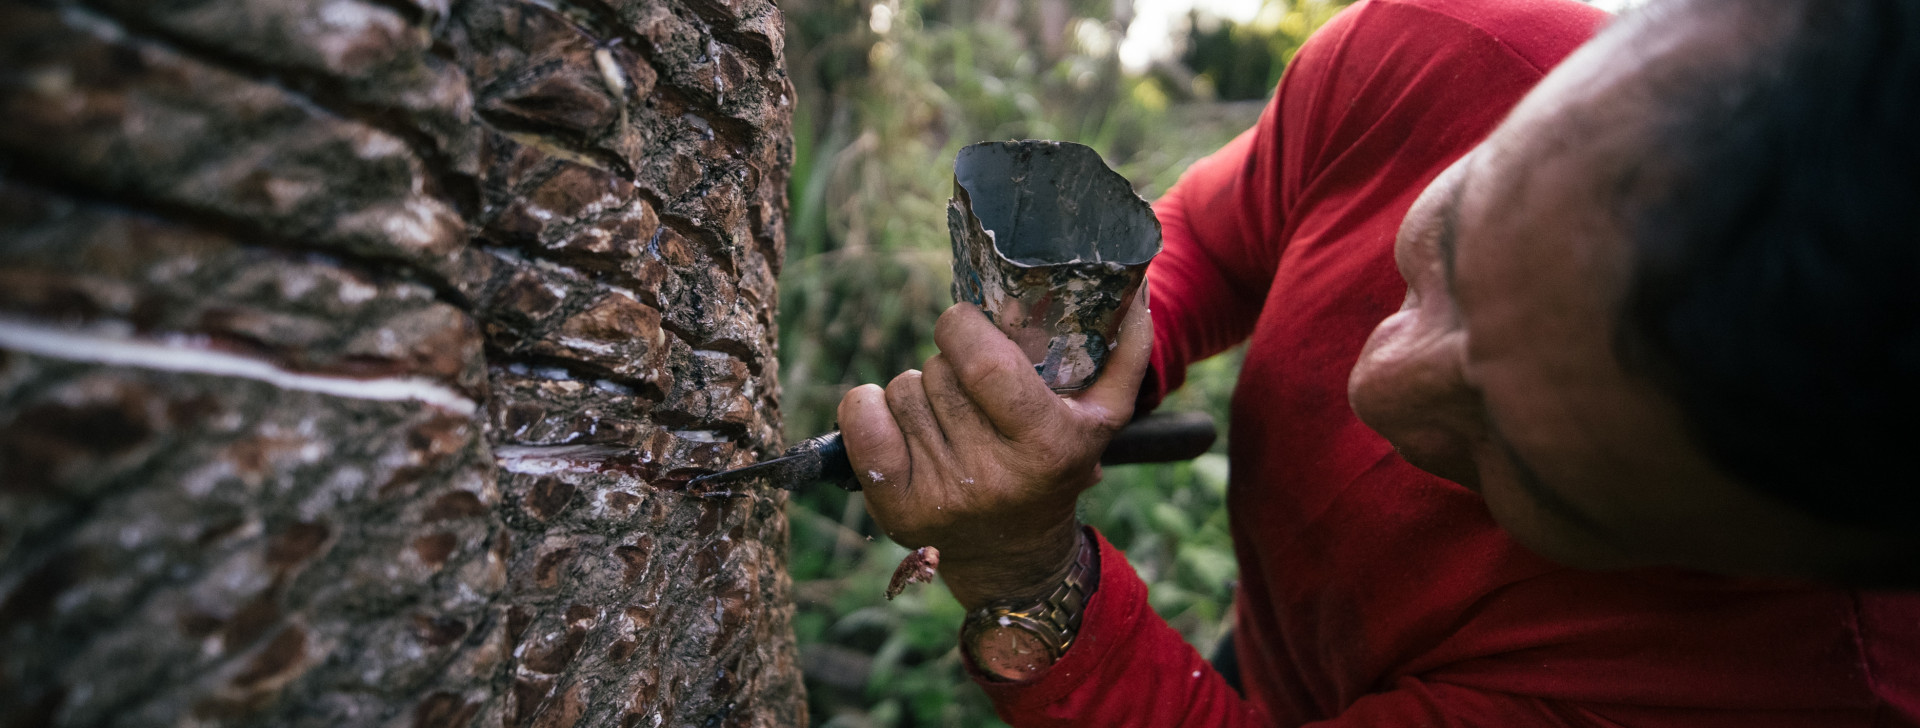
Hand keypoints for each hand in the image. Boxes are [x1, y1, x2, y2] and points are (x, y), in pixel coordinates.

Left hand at [836, 294, 1151, 609]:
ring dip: (917, 392)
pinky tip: (895, 423)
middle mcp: (993, 476)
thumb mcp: (1101, 417)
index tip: (967, 325)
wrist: (1014, 556)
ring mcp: (941, 497)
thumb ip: (1127, 353)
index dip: (963, 326)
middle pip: (938, 371)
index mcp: (1048, 443)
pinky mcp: (897, 511)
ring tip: (946, 420)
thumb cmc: (1055, 463)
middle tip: (969, 393)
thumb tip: (1138, 290)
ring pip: (901, 390)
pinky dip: (866, 407)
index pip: (983, 360)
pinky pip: (860, 420)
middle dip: (947, 364)